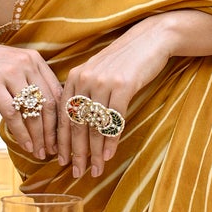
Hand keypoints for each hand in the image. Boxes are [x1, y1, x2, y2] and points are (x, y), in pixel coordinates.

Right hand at [0, 31, 63, 160]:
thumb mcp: (10, 66)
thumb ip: (27, 81)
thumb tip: (43, 111)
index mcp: (34, 60)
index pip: (56, 92)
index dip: (61, 117)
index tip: (62, 137)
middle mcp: (26, 64)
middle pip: (48, 104)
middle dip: (52, 132)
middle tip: (54, 150)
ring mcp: (9, 73)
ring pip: (32, 111)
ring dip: (38, 137)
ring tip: (40, 152)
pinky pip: (12, 113)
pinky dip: (21, 133)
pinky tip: (25, 145)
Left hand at [60, 18, 175, 180]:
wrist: (150, 39)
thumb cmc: (125, 60)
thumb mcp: (99, 72)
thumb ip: (85, 92)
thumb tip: (78, 125)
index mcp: (75, 77)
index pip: (63, 115)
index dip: (62, 141)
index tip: (61, 161)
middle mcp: (85, 79)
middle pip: (77, 123)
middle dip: (77, 152)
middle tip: (77, 173)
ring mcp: (103, 82)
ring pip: (94, 125)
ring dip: (95, 152)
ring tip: (96, 169)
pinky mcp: (123, 85)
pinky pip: (114, 119)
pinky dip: (111, 140)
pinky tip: (110, 154)